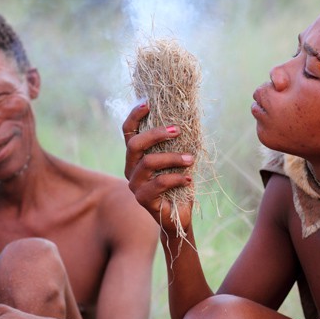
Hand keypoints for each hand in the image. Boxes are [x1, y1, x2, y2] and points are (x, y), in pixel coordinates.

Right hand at [123, 101, 194, 233]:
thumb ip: (176, 143)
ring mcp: (135, 184)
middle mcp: (131, 168)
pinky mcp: (142, 199)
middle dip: (156, 134)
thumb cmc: (179, 184)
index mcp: (136, 156)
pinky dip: (176, 178)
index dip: (135, 116)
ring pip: (148, 162)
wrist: (180, 216)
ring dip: (173, 158)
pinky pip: (158, 183)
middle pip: (135, 144)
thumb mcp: (179, 159)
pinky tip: (188, 178)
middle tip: (178, 130)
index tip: (148, 103)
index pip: (128, 132)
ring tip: (191, 159)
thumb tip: (187, 118)